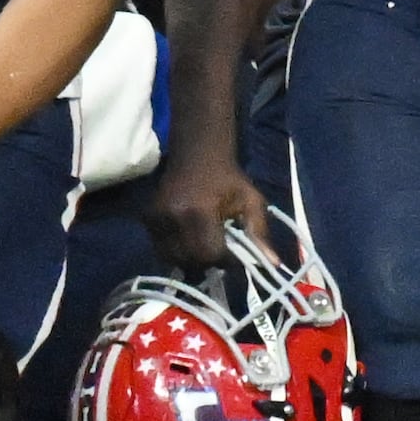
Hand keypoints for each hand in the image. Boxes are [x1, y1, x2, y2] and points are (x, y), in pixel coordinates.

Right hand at [146, 152, 271, 272]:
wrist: (198, 156)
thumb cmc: (229, 179)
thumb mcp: (252, 201)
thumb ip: (259, 233)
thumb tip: (272, 264)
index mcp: (199, 211)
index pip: (209, 254)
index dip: (225, 260)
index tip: (235, 254)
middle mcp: (172, 217)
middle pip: (190, 260)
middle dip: (207, 262)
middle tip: (220, 251)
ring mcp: (155, 219)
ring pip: (172, 258)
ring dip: (190, 259)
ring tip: (204, 244)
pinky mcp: (146, 219)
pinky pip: (160, 249)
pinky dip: (176, 251)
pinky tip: (189, 238)